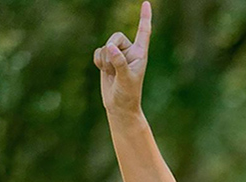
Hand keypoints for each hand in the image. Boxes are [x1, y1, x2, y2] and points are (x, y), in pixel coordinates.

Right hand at [93, 1, 152, 116]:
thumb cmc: (128, 94)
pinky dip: (98, 62)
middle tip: (114, 68)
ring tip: (112, 73)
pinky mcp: (107, 60)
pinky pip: (98, 52)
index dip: (144, 17)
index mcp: (140, 54)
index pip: (143, 32)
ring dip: (105, 60)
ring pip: (105, 46)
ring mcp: (118, 55)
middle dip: (111, 51)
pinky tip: (105, 72)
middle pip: (115, 37)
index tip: (147, 3)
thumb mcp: (126, 79)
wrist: (119, 106)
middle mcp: (129, 51)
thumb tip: (110, 47)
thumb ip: (119, 62)